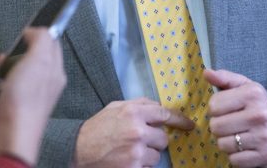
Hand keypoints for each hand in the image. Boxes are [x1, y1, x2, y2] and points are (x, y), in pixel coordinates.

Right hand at [0, 28, 66, 165]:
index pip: (50, 48)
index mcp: (52, 73)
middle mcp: (39, 88)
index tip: (21, 37)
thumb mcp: (38, 60)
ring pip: (2, 82)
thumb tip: (35, 31)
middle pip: (22, 65)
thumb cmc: (25, 95)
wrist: (9, 136)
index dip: (36, 39)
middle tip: (0, 61)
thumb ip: (41, 40)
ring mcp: (20, 103)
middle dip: (6, 61)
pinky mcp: (3, 115)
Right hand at [73, 97, 193, 167]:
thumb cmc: (97, 127)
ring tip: (129, 152)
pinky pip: (148, 167)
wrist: (78, 149)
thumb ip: (138, 104)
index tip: (188, 125)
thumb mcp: (115, 107)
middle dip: (154, 141)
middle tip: (138, 141)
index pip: (164, 114)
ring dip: (147, 155)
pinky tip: (126, 160)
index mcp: (133, 111)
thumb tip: (158, 106)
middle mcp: (137, 130)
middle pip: (163, 138)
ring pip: (157, 155)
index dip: (179, 120)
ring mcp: (136, 150)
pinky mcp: (134, 167)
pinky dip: (140, 165)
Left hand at [205, 69, 266, 166]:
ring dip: (226, 142)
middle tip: (230, 124)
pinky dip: (235, 156)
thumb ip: (224, 78)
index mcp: (253, 93)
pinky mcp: (265, 156)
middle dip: (218, 126)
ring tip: (237, 135)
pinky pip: (234, 160)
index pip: (214, 105)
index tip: (225, 109)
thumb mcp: (244, 87)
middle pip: (216, 126)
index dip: (215, 109)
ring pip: (223, 144)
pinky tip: (244, 147)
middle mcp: (260, 114)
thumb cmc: (257, 106)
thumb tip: (206, 72)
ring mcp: (264, 136)